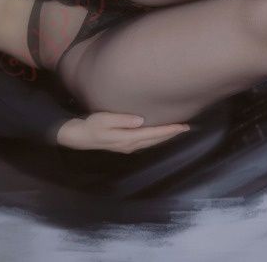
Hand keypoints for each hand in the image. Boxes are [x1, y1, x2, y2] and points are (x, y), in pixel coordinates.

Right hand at [56, 112, 189, 153]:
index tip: (183, 126)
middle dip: (172, 133)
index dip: (169, 130)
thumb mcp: (104, 119)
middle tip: (187, 127)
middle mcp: (131, 145)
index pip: (153, 134)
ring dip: (165, 137)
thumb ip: (122, 119)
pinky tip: (161, 134)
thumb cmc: (91, 125)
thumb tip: (140, 120)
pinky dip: (157, 138)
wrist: (79, 137)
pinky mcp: (126, 145)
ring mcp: (128, 147)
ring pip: (152, 142)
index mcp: (127, 138)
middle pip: (156, 140)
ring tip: (178, 130)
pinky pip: (147, 142)